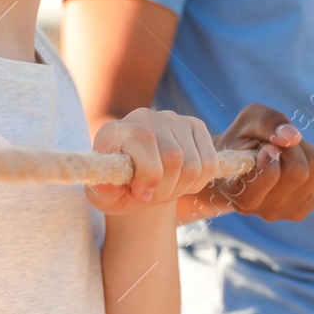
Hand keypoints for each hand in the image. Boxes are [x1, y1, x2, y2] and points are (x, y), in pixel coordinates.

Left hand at [88, 108, 218, 215]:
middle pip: (173, 156)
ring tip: (166, 191)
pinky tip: (183, 182)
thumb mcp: (104, 196)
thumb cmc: (119, 189)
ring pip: (193, 164)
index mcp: (115, 130)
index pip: (145, 140)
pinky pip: (209, 162)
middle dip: (166, 188)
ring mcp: (172, 118)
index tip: (140, 195)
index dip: (148, 175)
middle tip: (154, 197)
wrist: (138, 182)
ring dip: (182, 188)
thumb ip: (103, 192)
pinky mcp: (195, 126)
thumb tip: (110, 187)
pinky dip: (199, 182)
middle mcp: (143, 116)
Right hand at [203, 104, 313, 221]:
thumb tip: (293, 137)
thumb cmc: (242, 140)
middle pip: (298, 171)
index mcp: (239, 194)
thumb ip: (267, 121)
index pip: (271, 174)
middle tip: (275, 144)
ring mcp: (285, 213)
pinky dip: (311, 158)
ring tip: (282, 152)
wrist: (240, 166)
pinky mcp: (304, 208)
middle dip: (291, 147)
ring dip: (303, 150)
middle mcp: (262, 210)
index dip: (273, 153)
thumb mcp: (248, 119)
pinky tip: (292, 162)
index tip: (266, 147)